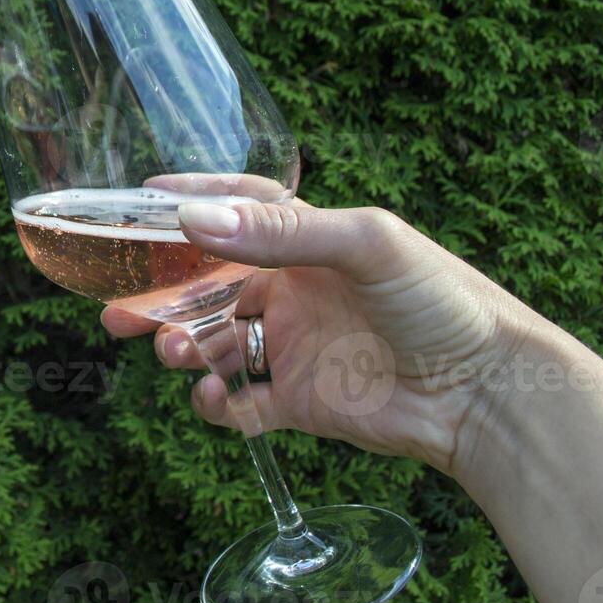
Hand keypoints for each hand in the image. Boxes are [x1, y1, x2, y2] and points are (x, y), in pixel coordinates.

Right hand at [101, 199, 557, 477]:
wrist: (487, 394)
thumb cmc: (441, 301)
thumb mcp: (367, 245)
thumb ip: (281, 232)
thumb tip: (194, 219)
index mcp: (312, 244)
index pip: (242, 209)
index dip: (195, 200)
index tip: (140, 199)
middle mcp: (296, 292)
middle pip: (208, 286)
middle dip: (159, 296)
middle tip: (115, 309)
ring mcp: (296, 348)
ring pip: (215, 343)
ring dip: (182, 347)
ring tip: (171, 353)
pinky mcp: (302, 402)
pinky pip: (241, 403)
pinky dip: (216, 403)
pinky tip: (213, 397)